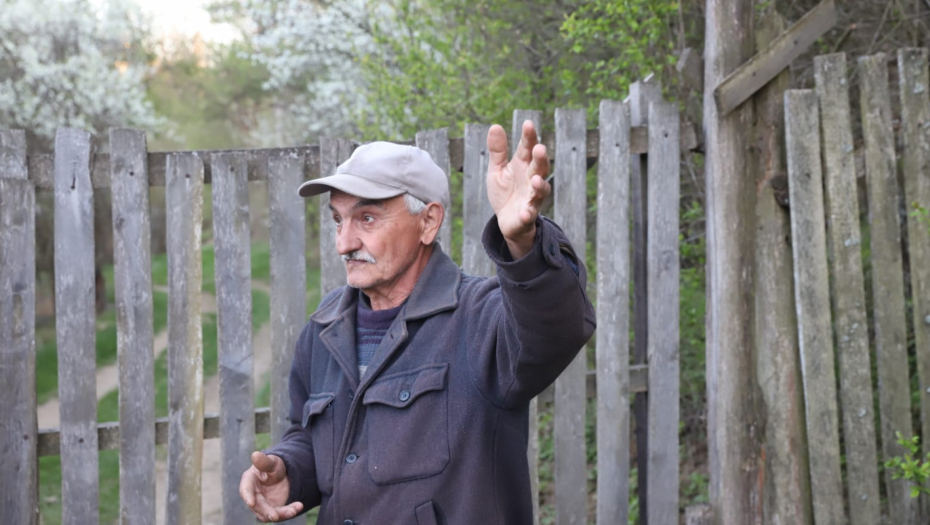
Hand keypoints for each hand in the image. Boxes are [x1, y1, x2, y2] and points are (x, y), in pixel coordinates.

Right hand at [239, 451, 302, 521]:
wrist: (284, 474)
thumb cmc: (273, 466)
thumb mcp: (271, 462)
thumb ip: (264, 461)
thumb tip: (255, 455)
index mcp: (249, 482)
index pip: (246, 490)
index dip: (248, 496)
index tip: (251, 503)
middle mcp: (254, 496)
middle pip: (258, 506)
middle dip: (267, 512)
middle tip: (275, 516)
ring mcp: (263, 505)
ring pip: (269, 514)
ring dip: (281, 514)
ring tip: (293, 510)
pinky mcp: (274, 510)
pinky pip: (281, 514)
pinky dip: (290, 511)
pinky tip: (299, 506)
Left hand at [486, 120, 550, 258]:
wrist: (506, 219)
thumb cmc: (505, 191)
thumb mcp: (497, 169)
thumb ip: (498, 151)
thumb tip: (495, 126)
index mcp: (523, 165)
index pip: (527, 148)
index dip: (529, 136)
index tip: (528, 124)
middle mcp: (532, 179)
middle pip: (539, 167)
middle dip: (541, 158)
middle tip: (539, 148)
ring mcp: (532, 197)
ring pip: (541, 190)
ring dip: (540, 185)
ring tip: (536, 180)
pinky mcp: (527, 215)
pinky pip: (530, 214)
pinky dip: (527, 214)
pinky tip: (524, 212)